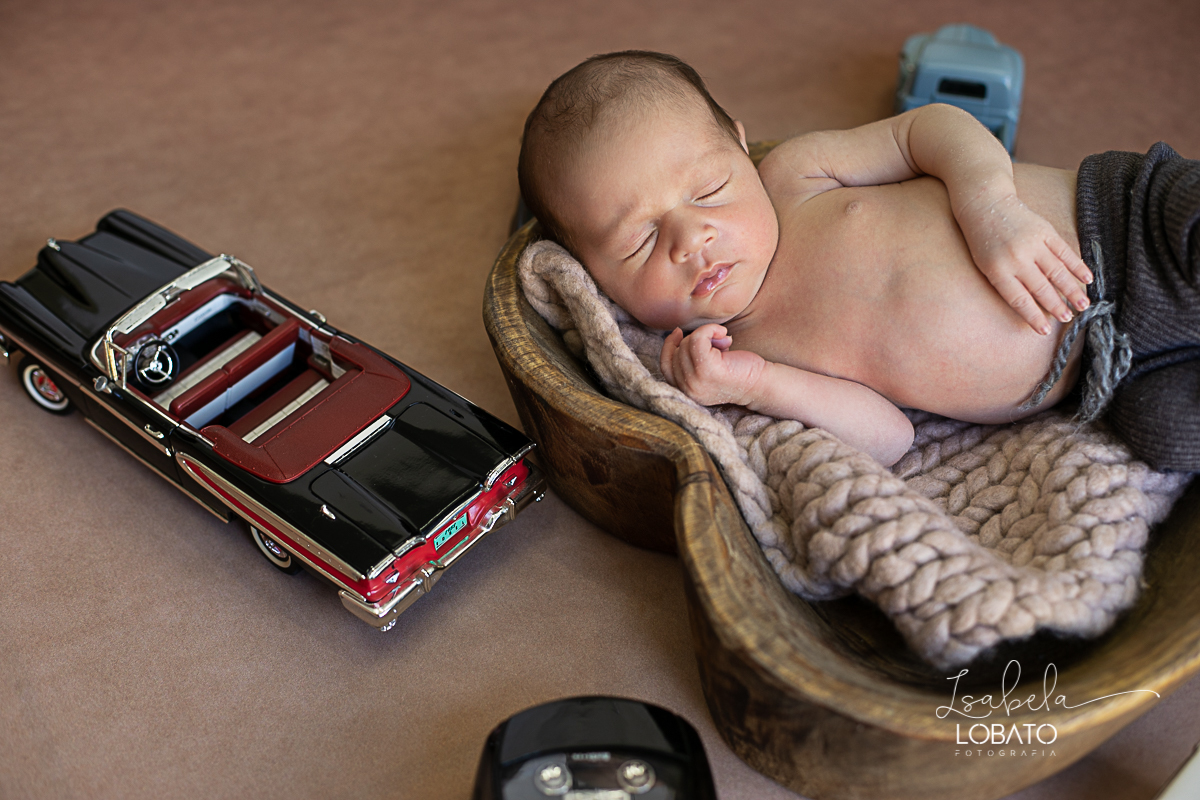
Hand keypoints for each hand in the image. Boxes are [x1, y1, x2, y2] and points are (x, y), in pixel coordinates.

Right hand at [659, 324, 765, 405]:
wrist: (761, 384)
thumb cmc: (738, 372)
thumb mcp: (707, 368)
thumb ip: (691, 359)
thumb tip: (679, 334)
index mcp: (686, 392)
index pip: (664, 366)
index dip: (668, 347)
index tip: (679, 332)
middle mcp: (688, 389)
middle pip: (677, 352)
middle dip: (696, 341)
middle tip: (719, 344)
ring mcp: (696, 381)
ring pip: (687, 344)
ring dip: (706, 336)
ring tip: (724, 343)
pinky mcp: (707, 369)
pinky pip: (697, 338)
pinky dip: (709, 330)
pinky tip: (723, 333)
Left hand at [961, 193, 1092, 334]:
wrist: (985, 203)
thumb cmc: (983, 240)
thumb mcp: (985, 265)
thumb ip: (1006, 283)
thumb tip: (1031, 304)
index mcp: (998, 270)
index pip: (1019, 299)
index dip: (1033, 316)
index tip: (1044, 330)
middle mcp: (1016, 258)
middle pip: (1041, 288)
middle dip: (1056, 306)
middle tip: (1069, 318)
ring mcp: (1032, 243)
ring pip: (1057, 272)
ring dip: (1072, 290)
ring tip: (1083, 305)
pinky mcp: (1044, 230)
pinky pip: (1064, 251)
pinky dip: (1077, 266)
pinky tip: (1087, 278)